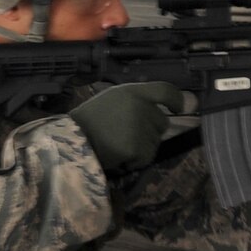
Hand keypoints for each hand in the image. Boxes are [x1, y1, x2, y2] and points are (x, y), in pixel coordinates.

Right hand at [68, 82, 185, 172]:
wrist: (72, 139)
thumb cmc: (91, 119)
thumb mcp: (113, 97)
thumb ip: (138, 99)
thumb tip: (168, 108)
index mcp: (132, 92)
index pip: (165, 90)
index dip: (176, 99)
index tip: (179, 107)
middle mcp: (140, 107)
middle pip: (162, 122)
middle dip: (150, 130)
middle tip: (125, 133)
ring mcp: (139, 128)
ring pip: (155, 142)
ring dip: (141, 146)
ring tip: (118, 143)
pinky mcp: (136, 148)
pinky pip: (146, 158)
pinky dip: (135, 160)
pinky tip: (118, 154)